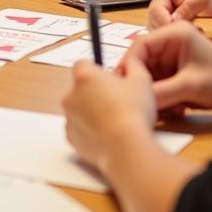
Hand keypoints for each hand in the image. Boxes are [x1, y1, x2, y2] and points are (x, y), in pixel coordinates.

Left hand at [63, 57, 156, 172]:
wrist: (125, 148)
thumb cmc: (133, 113)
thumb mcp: (142, 81)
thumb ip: (134, 66)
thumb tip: (130, 63)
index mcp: (85, 77)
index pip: (83, 64)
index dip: (97, 71)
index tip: (108, 79)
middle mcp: (71, 95)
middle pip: (80, 87)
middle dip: (94, 92)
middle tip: (115, 101)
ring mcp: (69, 117)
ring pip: (78, 109)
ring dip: (91, 112)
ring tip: (114, 121)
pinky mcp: (71, 137)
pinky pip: (78, 129)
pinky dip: (89, 131)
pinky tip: (107, 134)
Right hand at [125, 21, 211, 113]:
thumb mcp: (191, 87)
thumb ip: (162, 92)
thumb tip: (137, 98)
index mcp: (175, 33)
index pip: (140, 45)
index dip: (129, 65)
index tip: (125, 84)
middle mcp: (170, 40)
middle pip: (142, 60)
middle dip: (144, 82)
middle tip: (144, 101)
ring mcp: (172, 54)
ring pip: (150, 73)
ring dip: (154, 91)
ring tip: (168, 108)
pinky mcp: (175, 68)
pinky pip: (159, 81)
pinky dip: (162, 94)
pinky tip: (175, 107)